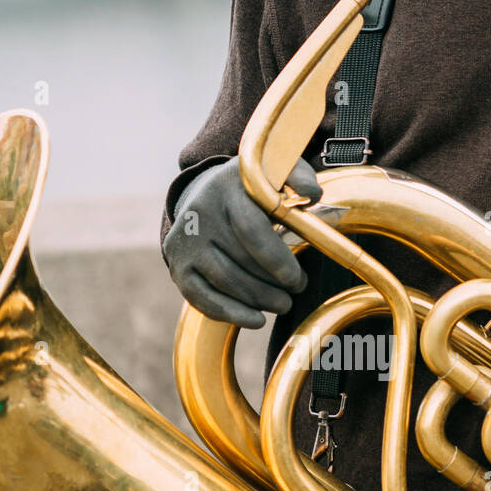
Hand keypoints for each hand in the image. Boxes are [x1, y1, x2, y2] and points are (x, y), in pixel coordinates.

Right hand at [162, 157, 320, 327]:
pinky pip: (202, 298)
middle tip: (296, 292)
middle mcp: (199, 214)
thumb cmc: (253, 188)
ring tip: (283, 304)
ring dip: (259, 301)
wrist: (207, 192)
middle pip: (240, 262)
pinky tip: (256, 320)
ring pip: (225, 283)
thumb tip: (312, 195)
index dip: (277, 262)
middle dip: (273, 285)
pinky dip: (231, 314)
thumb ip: (300, 178)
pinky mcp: (177, 266)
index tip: (298, 280)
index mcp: (226, 188)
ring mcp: (184, 242)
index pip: (251, 231)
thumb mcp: (275, 170)